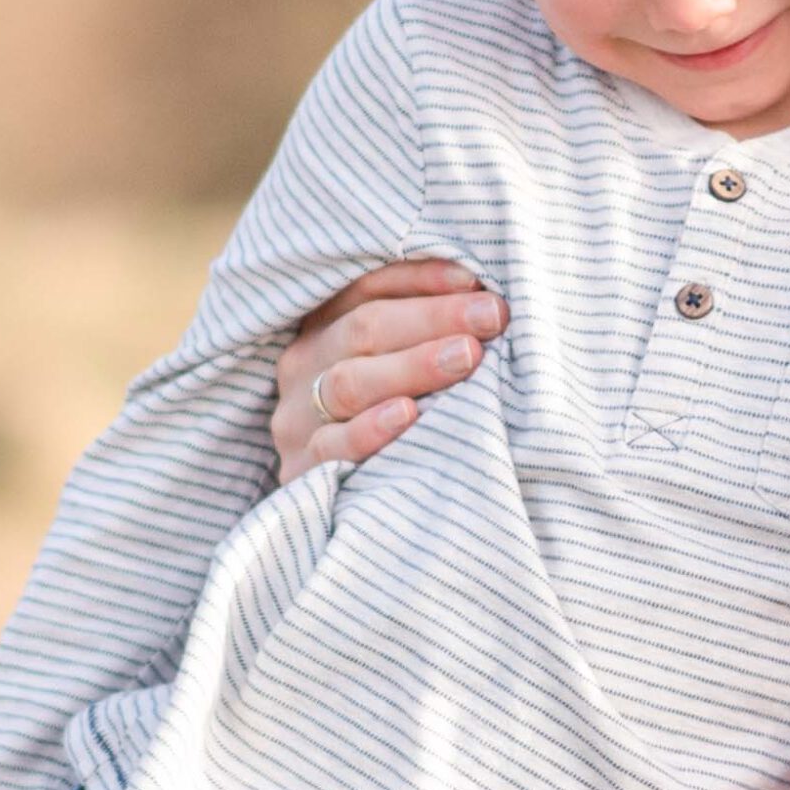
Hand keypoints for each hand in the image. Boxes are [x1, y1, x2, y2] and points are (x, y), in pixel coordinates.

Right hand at [273, 261, 505, 479]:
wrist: (342, 509)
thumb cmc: (390, 419)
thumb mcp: (398, 368)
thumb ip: (422, 335)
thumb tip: (485, 300)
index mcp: (322, 328)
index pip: (366, 289)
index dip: (420, 280)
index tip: (475, 281)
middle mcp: (303, 365)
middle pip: (363, 330)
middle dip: (434, 318)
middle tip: (491, 316)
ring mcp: (298, 418)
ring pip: (349, 382)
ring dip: (413, 366)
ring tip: (467, 356)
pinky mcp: (301, 469)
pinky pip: (333, 445)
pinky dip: (371, 429)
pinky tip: (408, 414)